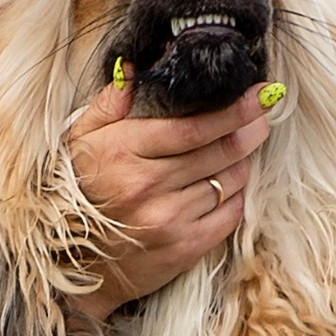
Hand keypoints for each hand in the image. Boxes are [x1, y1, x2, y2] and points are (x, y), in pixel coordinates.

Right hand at [64, 79, 283, 314]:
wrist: (74, 264)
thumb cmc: (79, 193)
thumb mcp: (78, 140)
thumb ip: (109, 103)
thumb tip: (134, 70)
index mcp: (121, 152)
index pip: (191, 126)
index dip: (232, 109)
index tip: (259, 94)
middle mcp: (145, 186)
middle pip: (218, 150)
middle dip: (248, 129)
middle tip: (261, 117)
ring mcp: (167, 221)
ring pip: (229, 181)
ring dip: (240, 163)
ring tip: (236, 153)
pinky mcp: (184, 249)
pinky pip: (230, 215)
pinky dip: (236, 196)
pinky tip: (226, 187)